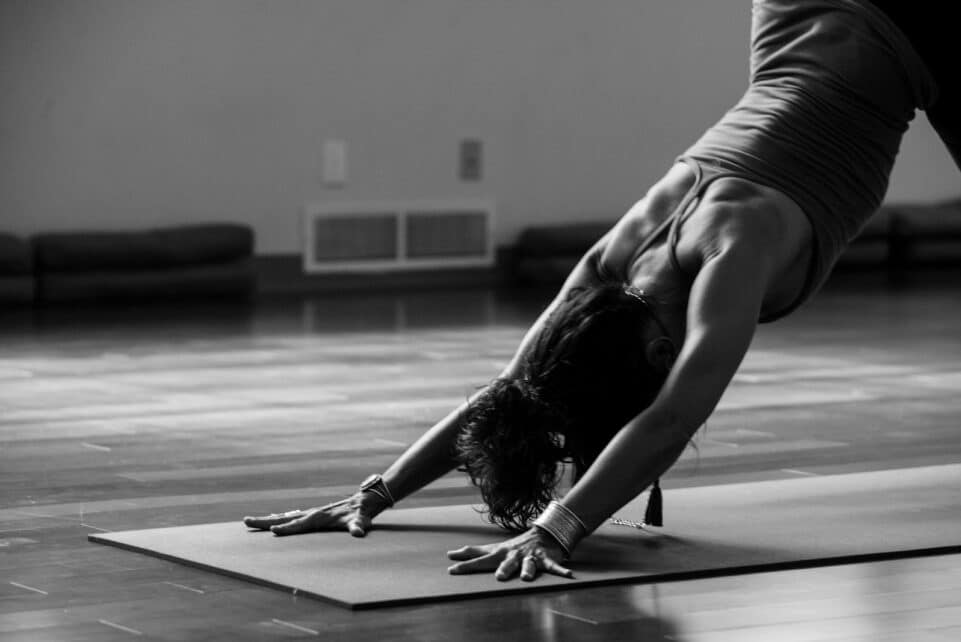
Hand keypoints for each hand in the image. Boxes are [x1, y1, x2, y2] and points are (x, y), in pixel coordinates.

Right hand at [243, 492, 383, 537]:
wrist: (365, 500)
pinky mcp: (314, 514)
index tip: (273, 531)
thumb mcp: (361, 521)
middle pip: (285, 518)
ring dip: (268, 519)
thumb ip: (359, 526)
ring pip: (285, 517)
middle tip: (246, 521)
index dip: (287, 528)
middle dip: (265, 521)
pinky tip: (273, 520)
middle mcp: (312, 514)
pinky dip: (279, 518)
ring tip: (251, 521)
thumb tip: (359, 532)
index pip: (299, 524)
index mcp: (319, 518)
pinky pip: (292, 517)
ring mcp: (312, 513)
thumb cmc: (362, 514)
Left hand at [447, 527, 574, 581]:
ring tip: (527, 577)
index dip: (467, 566)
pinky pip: (553, 566)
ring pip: (529, 564)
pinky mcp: (546, 559)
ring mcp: (530, 557)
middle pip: (507, 563)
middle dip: (503, 569)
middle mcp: (514, 555)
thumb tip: (451, 555)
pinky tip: (568, 575)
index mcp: (500, 554)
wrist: (542, 534)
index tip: (452, 571)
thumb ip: (473, 552)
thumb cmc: (513, 546)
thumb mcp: (493, 548)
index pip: (481, 560)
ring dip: (529, 570)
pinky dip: (561, 570)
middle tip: (498, 577)